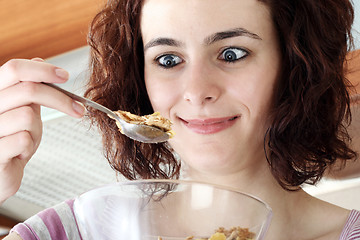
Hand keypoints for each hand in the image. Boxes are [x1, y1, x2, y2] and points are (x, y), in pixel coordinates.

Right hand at [0, 58, 85, 203]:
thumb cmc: (10, 141)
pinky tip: (20, 152)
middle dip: (60, 99)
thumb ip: (29, 89)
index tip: (65, 76)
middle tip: (78, 109)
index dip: (43, 70)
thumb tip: (40, 62)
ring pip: (28, 116)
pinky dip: (29, 146)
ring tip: (27, 139)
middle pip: (29, 90)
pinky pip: (22, 139)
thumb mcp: (22, 110)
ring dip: (36, 131)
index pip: (15, 69)